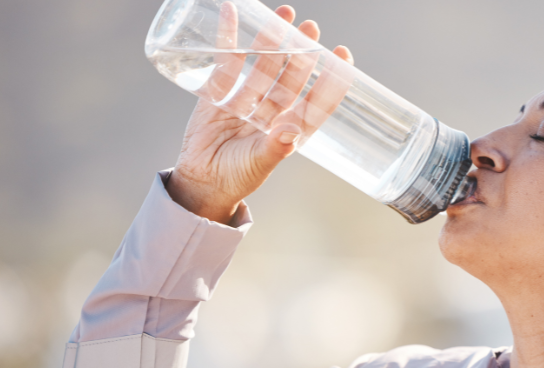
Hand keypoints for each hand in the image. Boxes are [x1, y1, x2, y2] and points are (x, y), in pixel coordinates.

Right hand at [165, 4, 354, 224]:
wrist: (199, 182)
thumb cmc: (236, 178)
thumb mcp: (258, 164)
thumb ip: (275, 148)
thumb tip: (291, 133)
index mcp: (290, 128)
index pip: (318, 99)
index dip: (332, 78)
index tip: (343, 55)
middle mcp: (273, 111)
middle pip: (292, 75)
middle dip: (302, 52)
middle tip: (311, 27)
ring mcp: (247, 99)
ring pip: (263, 65)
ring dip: (272, 40)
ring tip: (284, 13)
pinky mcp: (218, 93)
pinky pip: (226, 62)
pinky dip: (229, 39)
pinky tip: (233, 14)